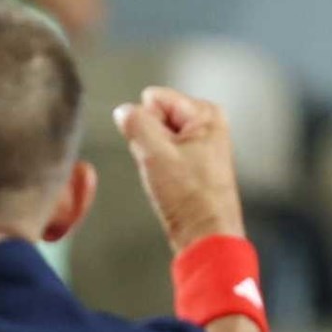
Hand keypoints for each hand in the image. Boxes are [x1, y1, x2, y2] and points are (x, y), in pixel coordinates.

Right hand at [114, 86, 246, 251]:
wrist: (204, 232)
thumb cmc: (189, 196)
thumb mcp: (154, 153)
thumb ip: (135, 123)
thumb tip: (123, 110)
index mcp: (206, 113)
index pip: (153, 98)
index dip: (145, 123)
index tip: (155, 149)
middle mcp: (208, 123)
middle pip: (155, 115)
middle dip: (149, 138)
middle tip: (161, 163)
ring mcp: (202, 142)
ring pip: (155, 135)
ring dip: (152, 154)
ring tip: (167, 174)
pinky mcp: (195, 160)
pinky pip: (162, 151)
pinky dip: (158, 165)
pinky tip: (169, 181)